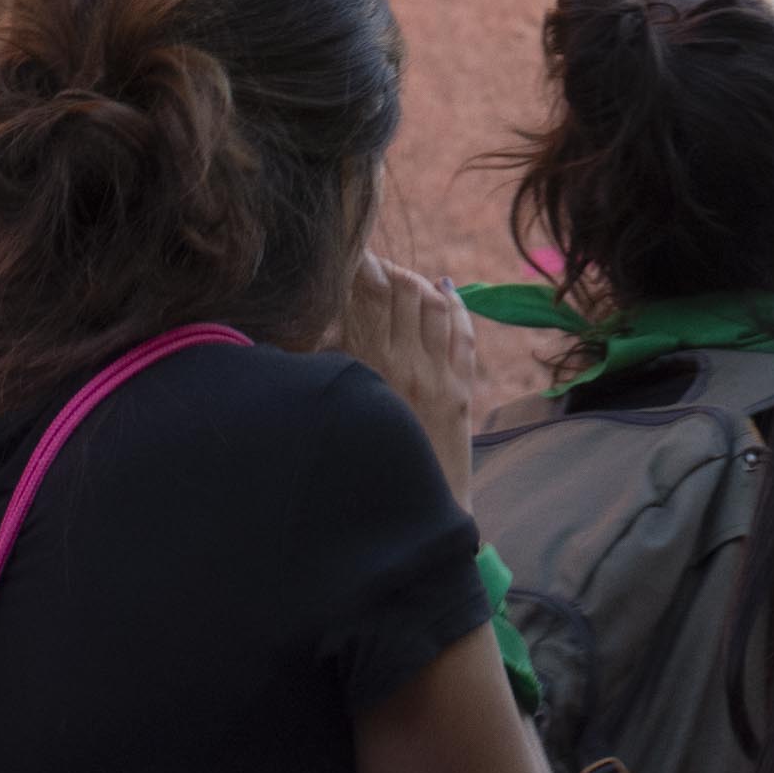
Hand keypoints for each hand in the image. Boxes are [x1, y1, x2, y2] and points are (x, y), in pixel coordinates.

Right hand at [340, 253, 479, 501]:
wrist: (404, 522)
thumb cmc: (352, 469)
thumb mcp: (325, 410)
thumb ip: (316, 365)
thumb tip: (311, 323)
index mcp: (360, 364)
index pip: (363, 289)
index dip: (358, 262)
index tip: (348, 250)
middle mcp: (401, 361)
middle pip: (400, 288)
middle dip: (386, 269)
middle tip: (373, 265)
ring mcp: (436, 373)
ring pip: (432, 303)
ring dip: (417, 284)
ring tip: (401, 280)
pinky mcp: (461, 390)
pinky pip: (463, 332)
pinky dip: (456, 305)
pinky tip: (445, 290)